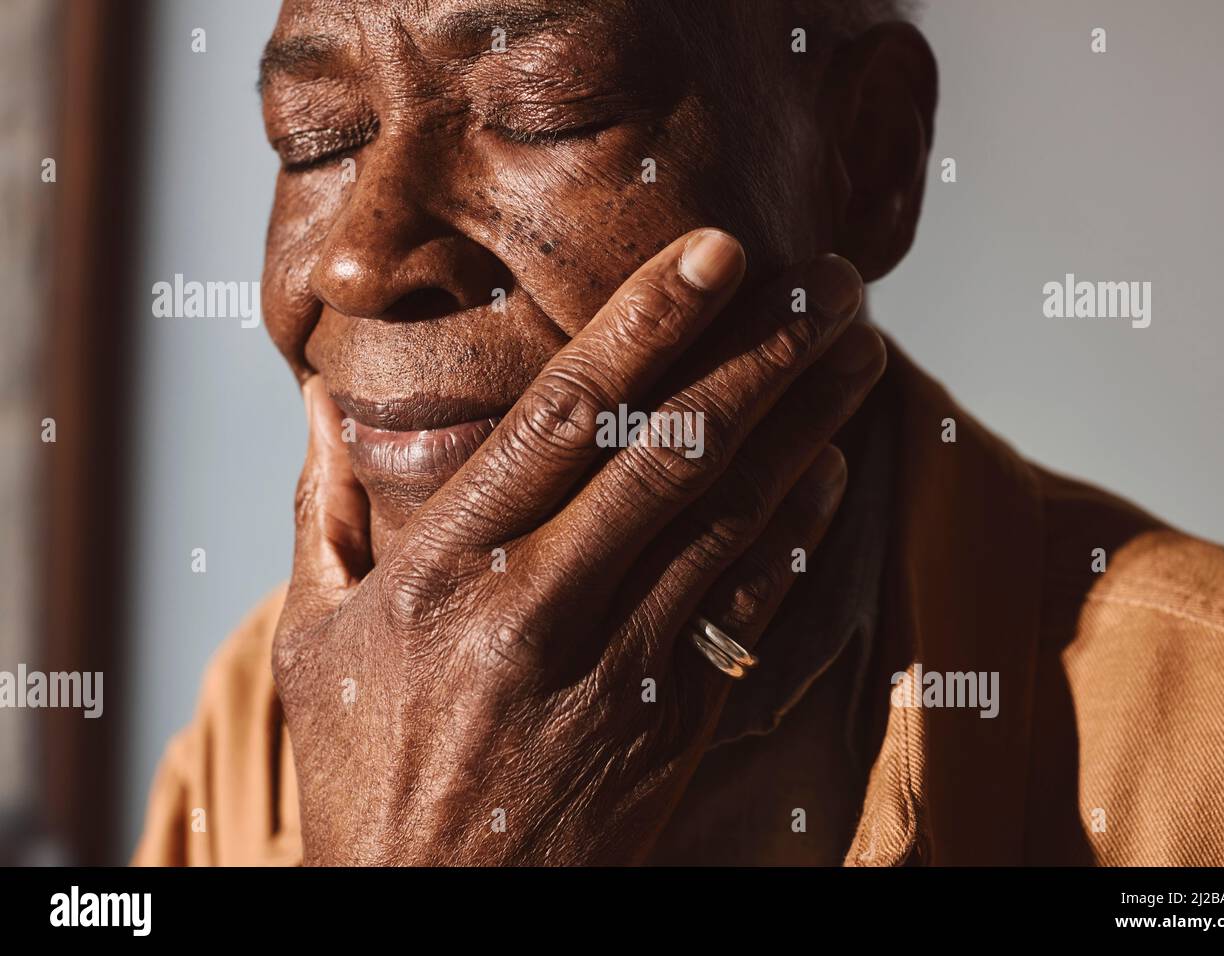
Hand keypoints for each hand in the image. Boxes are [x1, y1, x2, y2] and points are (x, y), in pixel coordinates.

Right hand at [273, 228, 886, 864]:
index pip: (561, 419)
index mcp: (443, 573)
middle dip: (763, 356)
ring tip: (858, 354)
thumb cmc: (365, 779)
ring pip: (729, 521)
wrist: (426, 923)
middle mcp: (536, 609)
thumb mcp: (312, 644)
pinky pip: (747, 612)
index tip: (716, 254)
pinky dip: (796, 532)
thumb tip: (324, 404)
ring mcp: (614, 672)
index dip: (645, 325)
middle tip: (833, 283)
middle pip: (672, 453)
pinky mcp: (666, 728)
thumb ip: (325, 513)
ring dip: (805, 426)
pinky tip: (832, 469)